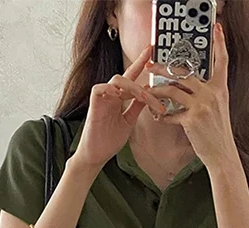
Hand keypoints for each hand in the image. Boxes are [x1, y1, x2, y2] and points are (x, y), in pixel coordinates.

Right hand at [72, 44, 168, 169]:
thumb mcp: (129, 120)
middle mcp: (110, 94)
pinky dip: (112, 89)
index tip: (151, 51)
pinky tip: (121, 96)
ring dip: (134, 87)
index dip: (140, 63)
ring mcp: (102, 98)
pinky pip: (100, 88)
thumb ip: (137, 106)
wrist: (97, 155)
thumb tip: (149, 92)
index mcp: (119, 98)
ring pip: (117, 79)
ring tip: (144, 99)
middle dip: (141, 74)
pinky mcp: (94, 104)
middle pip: (126, 75)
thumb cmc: (109, 140)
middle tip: (155, 89)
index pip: (131, 76)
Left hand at [145, 22, 236, 169]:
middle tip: (151, 65)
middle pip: (185, 72)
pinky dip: (162, 116)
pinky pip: (170, 113)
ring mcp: (202, 106)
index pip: (222, 61)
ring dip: (157, 90)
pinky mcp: (192, 120)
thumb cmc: (218, 133)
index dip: (220, 44)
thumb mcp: (218, 109)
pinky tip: (158, 117)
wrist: (222, 154)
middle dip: (164, 67)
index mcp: (220, 89)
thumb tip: (189, 85)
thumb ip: (207, 94)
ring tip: (148, 92)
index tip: (217, 28)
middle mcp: (212, 94)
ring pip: (172, 89)